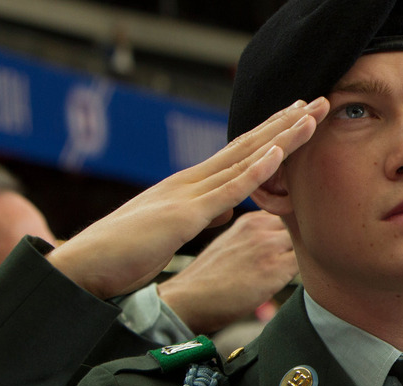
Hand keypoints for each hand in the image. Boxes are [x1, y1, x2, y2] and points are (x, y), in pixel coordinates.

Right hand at [46, 98, 328, 298]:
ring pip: (244, 160)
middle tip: (315, 103)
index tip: (296, 119)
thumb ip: (203, 215)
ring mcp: (188, 194)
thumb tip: (227, 208)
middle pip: (247, 147)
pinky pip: (226, 190)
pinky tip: (278, 153)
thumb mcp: (176, 230)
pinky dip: (253, 171)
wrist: (87, 264)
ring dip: (280, 137)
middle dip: (284, 125)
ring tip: (309, 116)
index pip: (239, 155)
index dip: (271, 135)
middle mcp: (192, 181)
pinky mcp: (184, 215)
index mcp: (191, 186)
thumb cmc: (126, 251)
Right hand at [157, 210, 297, 333]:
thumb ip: (256, 236)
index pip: (290, 213)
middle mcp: (260, 227)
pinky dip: (310, 269)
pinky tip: (302, 279)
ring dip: (310, 253)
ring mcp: (268, 246)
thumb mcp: (230, 243)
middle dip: (309, 237)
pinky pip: (307, 262)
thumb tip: (282, 243)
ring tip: (307, 266)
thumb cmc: (208, 278)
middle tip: (313, 253)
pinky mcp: (276, 268)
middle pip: (302, 223)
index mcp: (250, 219)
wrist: (189, 299)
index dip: (300, 227)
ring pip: (307, 241)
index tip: (303, 239)